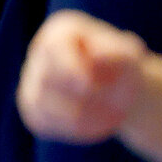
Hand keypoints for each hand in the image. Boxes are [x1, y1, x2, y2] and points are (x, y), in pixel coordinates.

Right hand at [17, 10, 147, 143]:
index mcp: (61, 32)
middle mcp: (39, 52)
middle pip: (47, 79)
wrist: (117, 88)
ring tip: (110, 121)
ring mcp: (32, 80)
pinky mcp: (31, 107)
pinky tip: (93, 127)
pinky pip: (41, 121)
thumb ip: (117, 51)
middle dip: (81, 98)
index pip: (53, 47)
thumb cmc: (123, 68)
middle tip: (114, 108)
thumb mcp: (130, 55)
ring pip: (40, 103)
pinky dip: (69, 129)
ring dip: (78, 117)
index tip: (90, 86)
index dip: (68, 68)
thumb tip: (94, 57)